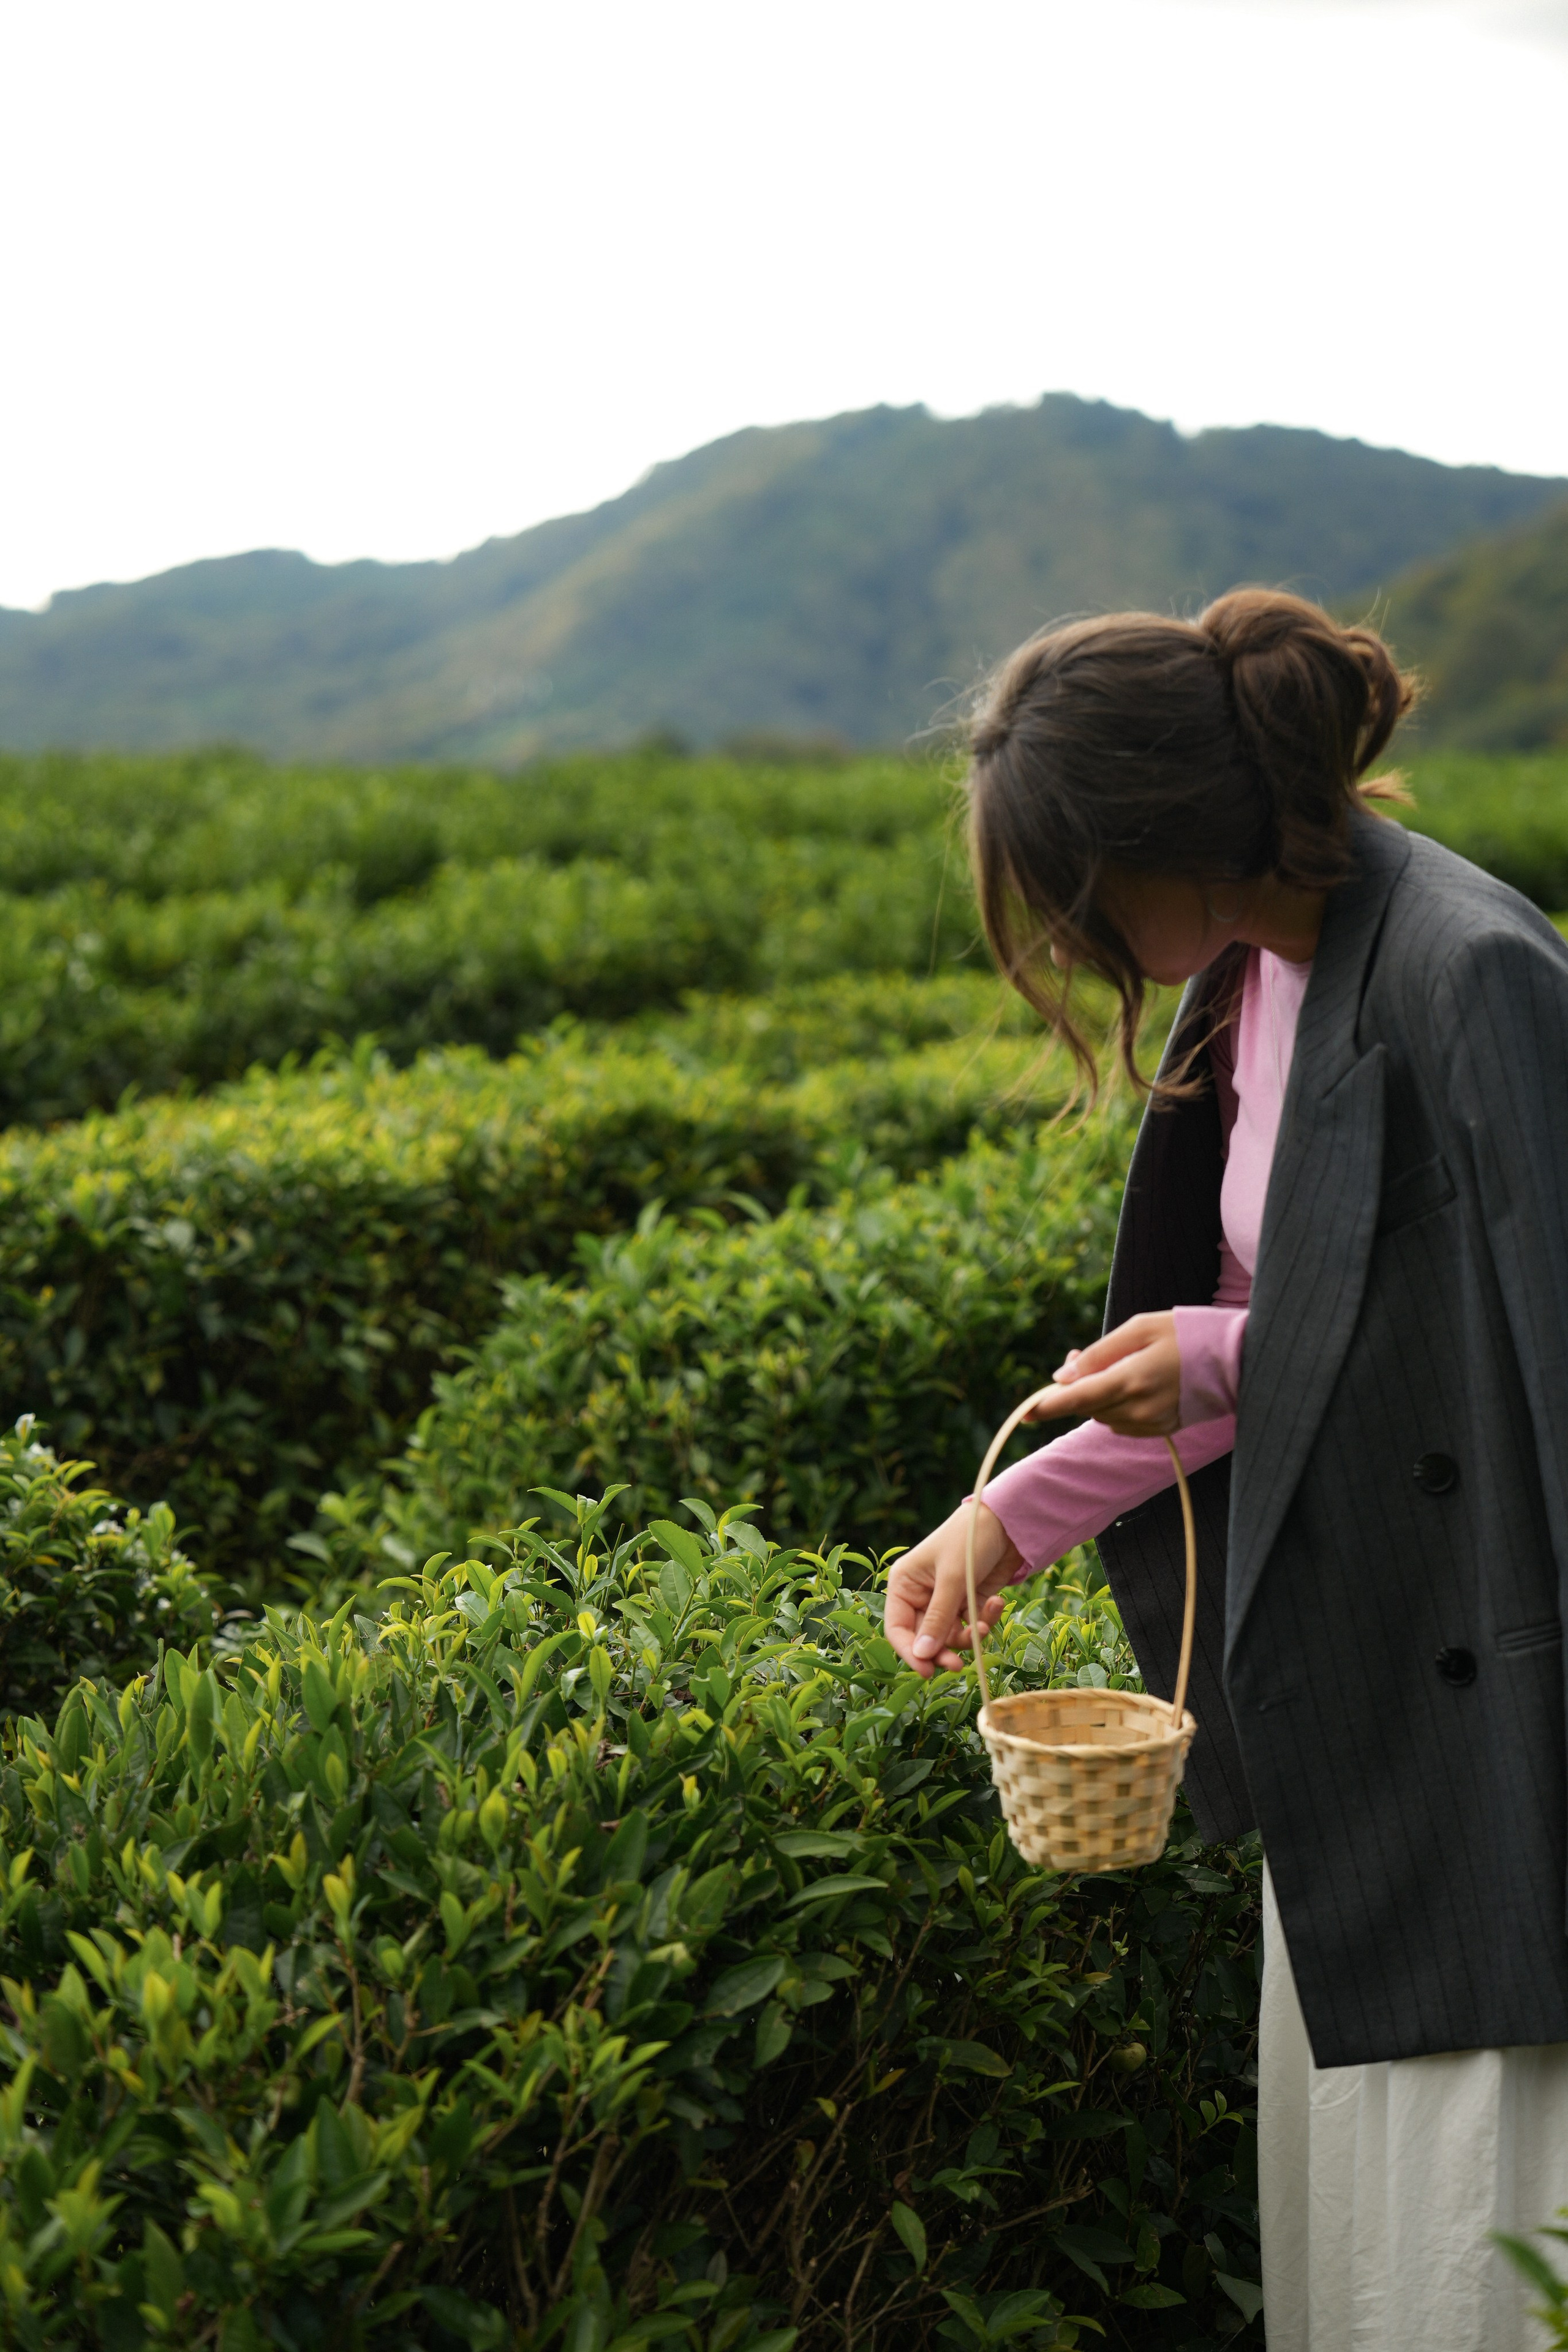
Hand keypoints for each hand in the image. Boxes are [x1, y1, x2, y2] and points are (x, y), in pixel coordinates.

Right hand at [884, 1501, 1021, 1677]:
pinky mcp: (968, 1602)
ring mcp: (946, 1601)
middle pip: (925, 1638)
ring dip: (969, 1635)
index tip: (928, 1671)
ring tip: (984, 1623)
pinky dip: (984, 1620)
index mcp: (904, 1585)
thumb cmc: (969, 1540)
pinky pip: (972, 1626)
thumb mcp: (952, 1579)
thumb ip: (937, 1619)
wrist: (1007, 1523)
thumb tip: (922, 1656)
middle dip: (943, 1650)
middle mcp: (921, 1595)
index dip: (911, 1653)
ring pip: (951, 1636)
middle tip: (957, 1665)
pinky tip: (997, 1603)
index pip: (897, 1628)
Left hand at [1022, 1311, 1181, 1437]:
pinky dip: (1117, 1406)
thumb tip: (1063, 1375)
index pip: (1077, 1399)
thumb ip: (1099, 1353)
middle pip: (1087, 1407)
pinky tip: (1133, 1384)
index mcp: (1130, 1380)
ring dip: (1097, 1397)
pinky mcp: (1163, 1429)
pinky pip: (1124, 1423)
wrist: (1237, 1359)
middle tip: (1080, 1359)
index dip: (1047, 1406)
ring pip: (1104, 1416)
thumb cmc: (1187, 1333)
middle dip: (1075, 1388)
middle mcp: (1138, 1408)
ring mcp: (1152, 1423)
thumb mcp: (1139, 1328)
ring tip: (1115, 1367)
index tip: (1025, 1412)